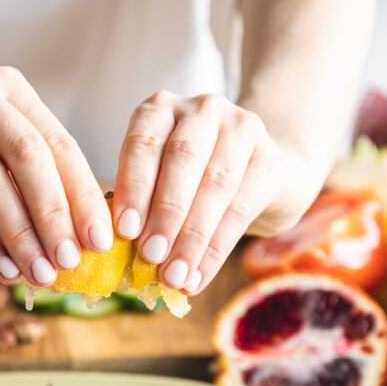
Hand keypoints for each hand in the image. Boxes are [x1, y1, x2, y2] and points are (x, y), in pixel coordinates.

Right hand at [0, 64, 112, 284]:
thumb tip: (76, 236)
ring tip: (39, 274)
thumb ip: (22, 177)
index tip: (101, 239)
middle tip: (71, 261)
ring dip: (19, 234)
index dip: (83, 194)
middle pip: (29, 156)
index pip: (58, 142)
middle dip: (55, 214)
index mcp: (7, 87)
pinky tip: (1, 268)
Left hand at [112, 91, 319, 294]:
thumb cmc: (193, 181)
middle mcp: (202, 110)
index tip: (125, 230)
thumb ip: (141, 203)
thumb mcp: (161, 180)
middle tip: (150, 256)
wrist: (264, 172)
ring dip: (191, 237)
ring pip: (215, 185)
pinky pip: (241, 208)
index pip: (143, 142)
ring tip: (174, 275)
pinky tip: (199, 276)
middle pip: (182, 159)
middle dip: (165, 213)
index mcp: (161, 108)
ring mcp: (241, 128)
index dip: (133, 187)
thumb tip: (116, 250)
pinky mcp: (270, 159)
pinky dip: (216, 249)